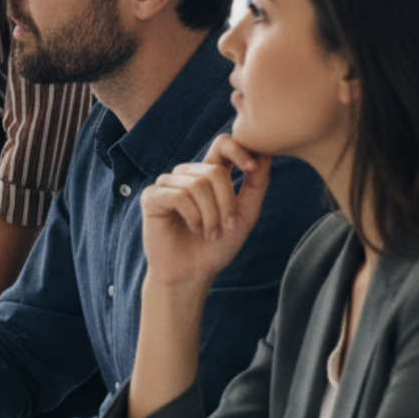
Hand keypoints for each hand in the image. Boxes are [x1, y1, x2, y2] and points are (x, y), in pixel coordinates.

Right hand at [139, 134, 271, 289]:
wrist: (191, 273)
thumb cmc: (217, 246)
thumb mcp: (245, 214)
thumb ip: (256, 183)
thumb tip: (266, 152)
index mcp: (208, 174)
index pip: (222, 144)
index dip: (239, 150)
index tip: (252, 168)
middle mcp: (187, 175)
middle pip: (214, 171)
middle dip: (226, 203)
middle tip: (225, 228)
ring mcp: (167, 184)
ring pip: (197, 184)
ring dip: (210, 215)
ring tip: (208, 232)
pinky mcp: (152, 197)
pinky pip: (178, 195)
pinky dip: (193, 216)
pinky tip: (193, 229)